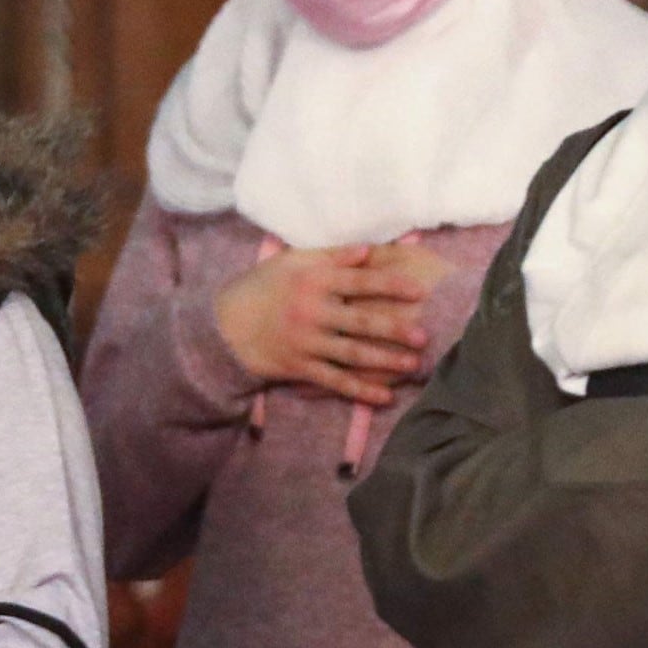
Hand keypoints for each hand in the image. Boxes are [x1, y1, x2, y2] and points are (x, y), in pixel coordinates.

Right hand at [211, 242, 438, 407]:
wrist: (223, 326)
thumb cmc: (261, 287)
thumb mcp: (291, 262)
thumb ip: (330, 256)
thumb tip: (369, 250)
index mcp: (313, 280)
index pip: (359, 281)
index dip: (390, 284)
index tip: (418, 290)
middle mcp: (312, 311)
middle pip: (361, 321)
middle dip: (395, 329)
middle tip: (425, 336)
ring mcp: (307, 342)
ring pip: (353, 353)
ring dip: (385, 361)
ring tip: (413, 365)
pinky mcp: (300, 367)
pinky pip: (335, 381)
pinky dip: (360, 391)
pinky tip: (384, 397)